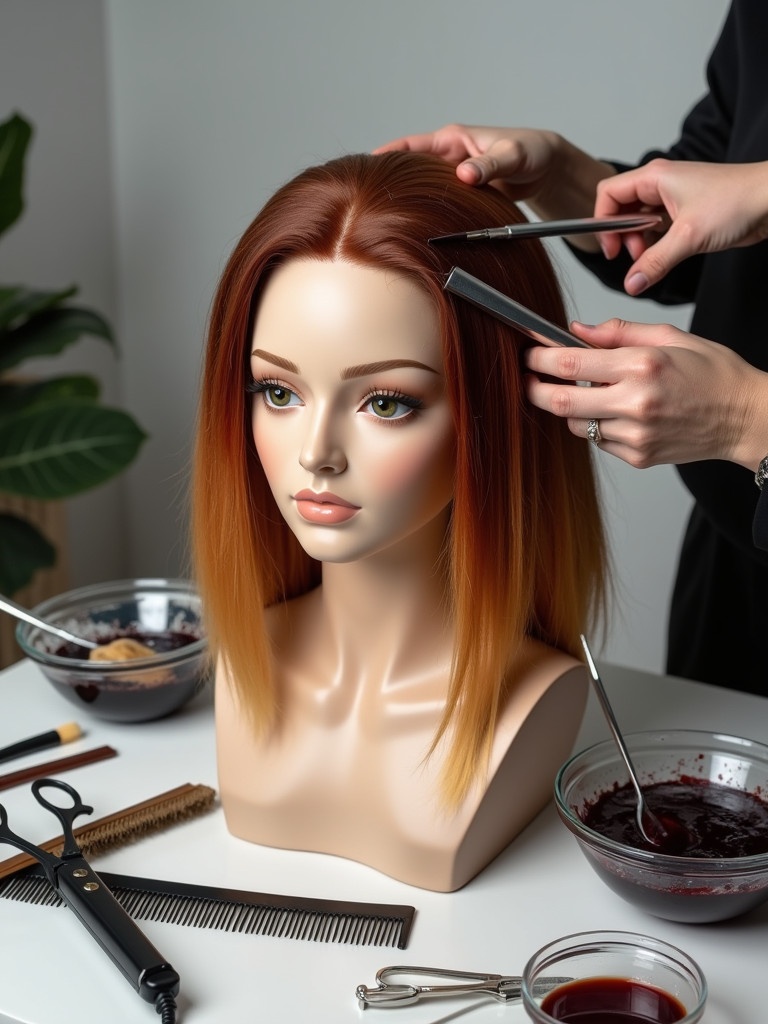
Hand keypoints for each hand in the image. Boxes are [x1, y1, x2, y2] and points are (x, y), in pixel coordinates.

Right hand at [374, 124, 613, 227]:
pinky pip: (437, 204)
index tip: (364, 169)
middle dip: (391, 185)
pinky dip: (428, 214)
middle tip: (368, 203)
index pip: (409, 146)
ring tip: (384, 220)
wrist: (547, 168)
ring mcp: (451, 177)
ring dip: (409, 204)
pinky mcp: (459, 195)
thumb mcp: (513, 155)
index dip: (386, 157)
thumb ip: (490, 165)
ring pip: (422, 191)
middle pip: (409, 171)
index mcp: (452, 140)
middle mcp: (447, 157)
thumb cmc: (532, 152)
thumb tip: (463, 174)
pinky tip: (417, 229)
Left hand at [524, 319, 767, 470]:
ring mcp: (635, 435)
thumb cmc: (713, 373)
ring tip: (586, 391)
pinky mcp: (637, 457)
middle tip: (526, 380)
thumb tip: (576, 330)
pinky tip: (616, 411)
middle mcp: (635, 403)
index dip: (539, 358)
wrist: (745, 418)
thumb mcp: (670, 336)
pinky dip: (596, 424)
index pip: (571, 363)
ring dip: (569, 407)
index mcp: (642, 366)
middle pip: (560, 401)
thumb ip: (618, 332)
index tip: (527, 354)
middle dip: (534, 389)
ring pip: (576, 423)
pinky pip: (598, 440)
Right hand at [594, 159, 767, 293]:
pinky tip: (663, 257)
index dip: (603, 222)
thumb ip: (655, 262)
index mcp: (655, 177)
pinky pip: (658, 229)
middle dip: (623, 236)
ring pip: (640, 221)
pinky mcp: (686, 213)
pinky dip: (655, 245)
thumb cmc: (738, 201)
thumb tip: (631, 283)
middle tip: (633, 257)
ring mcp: (674, 198)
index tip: (612, 248)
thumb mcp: (689, 236)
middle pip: (621, 209)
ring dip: (639, 243)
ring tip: (649, 259)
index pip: (608, 194)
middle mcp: (661, 184)